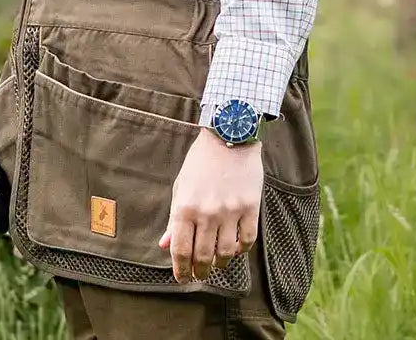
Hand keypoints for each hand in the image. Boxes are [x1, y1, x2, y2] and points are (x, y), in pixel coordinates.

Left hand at [158, 128, 262, 283]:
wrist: (229, 136)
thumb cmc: (201, 161)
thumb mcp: (181, 186)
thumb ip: (174, 218)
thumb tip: (165, 245)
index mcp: (185, 207)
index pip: (181, 250)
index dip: (181, 270)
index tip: (182, 278)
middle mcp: (207, 212)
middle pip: (203, 256)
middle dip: (200, 271)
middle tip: (200, 274)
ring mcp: (230, 211)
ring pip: (226, 253)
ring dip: (220, 263)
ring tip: (217, 262)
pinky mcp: (250, 207)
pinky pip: (248, 240)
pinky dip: (242, 250)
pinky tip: (236, 248)